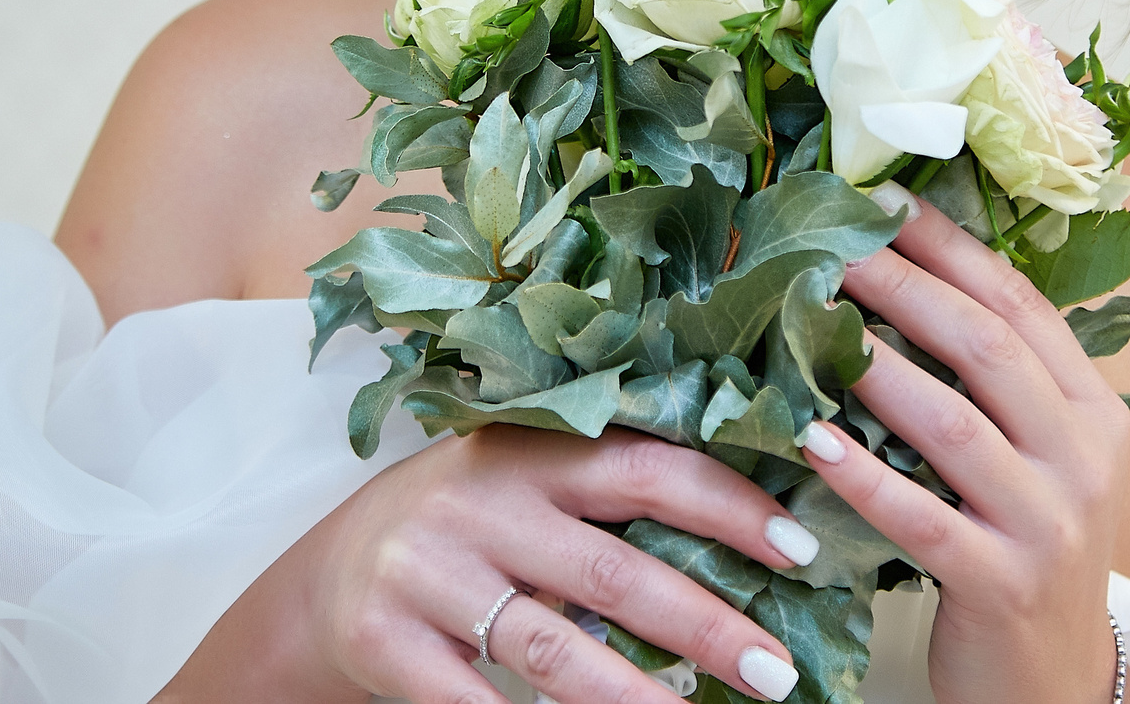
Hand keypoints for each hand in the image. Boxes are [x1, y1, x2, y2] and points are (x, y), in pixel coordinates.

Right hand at [157, 425, 814, 703]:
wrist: (327, 573)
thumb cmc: (468, 525)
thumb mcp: (528, 484)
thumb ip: (611, 493)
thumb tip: (758, 526)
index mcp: (531, 449)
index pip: (648, 468)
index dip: (729, 506)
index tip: (802, 549)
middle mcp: (481, 503)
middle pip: (612, 570)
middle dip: (707, 626)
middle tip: (779, 674)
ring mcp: (429, 573)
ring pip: (552, 649)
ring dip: (639, 697)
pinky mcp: (387, 640)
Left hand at [803, 191, 1127, 703]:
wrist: (1058, 683)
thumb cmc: (1028, 551)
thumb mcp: (1038, 458)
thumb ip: (992, 384)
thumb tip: (900, 284)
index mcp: (1093, 410)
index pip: (1020, 305)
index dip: (951, 247)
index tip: (884, 199)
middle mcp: (1083, 457)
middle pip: (986, 348)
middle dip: (904, 286)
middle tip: (834, 243)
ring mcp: (1048, 523)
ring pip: (954, 425)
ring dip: (875, 366)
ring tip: (811, 319)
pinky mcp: (1001, 584)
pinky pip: (921, 518)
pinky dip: (864, 477)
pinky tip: (812, 442)